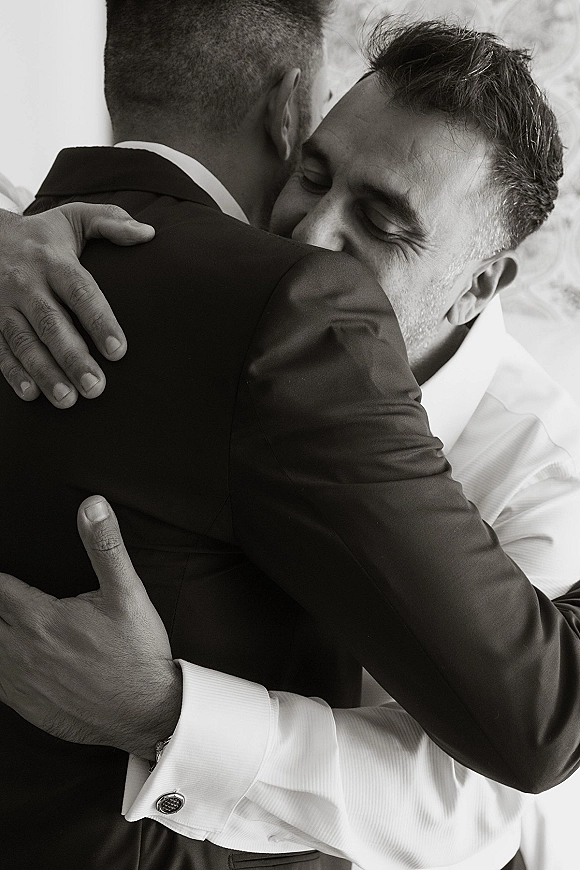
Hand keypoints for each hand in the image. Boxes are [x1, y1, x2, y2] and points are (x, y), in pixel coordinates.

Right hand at [0, 205, 154, 407]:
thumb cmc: (43, 235)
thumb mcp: (75, 219)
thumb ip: (111, 222)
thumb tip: (148, 234)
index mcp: (54, 261)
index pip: (81, 292)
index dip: (100, 321)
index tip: (118, 351)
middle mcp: (27, 283)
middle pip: (52, 324)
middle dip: (73, 358)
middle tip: (96, 388)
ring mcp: (3, 303)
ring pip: (24, 342)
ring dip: (45, 373)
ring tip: (68, 400)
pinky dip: (13, 373)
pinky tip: (31, 394)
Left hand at [0, 496, 180, 758]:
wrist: (147, 712)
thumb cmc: (137, 653)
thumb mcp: (128, 593)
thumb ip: (105, 547)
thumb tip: (92, 506)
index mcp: (42, 618)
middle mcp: (21, 650)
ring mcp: (20, 682)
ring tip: (1, 621)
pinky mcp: (25, 705)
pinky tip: (4, 654)